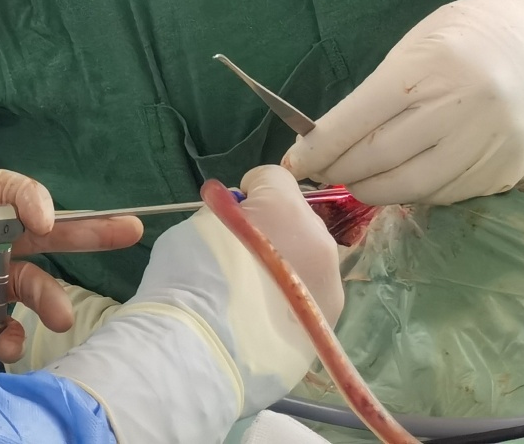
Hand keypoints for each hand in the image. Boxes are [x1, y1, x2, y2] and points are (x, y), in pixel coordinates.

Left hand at [0, 168, 140, 378]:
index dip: (26, 197)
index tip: (44, 221)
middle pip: (30, 232)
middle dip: (80, 230)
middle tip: (129, 227)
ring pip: (28, 285)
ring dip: (50, 298)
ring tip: (61, 319)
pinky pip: (7, 328)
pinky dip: (16, 338)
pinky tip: (8, 348)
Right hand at [45, 166, 342, 443]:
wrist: (206, 346)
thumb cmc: (194, 277)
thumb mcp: (199, 225)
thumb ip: (225, 214)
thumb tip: (237, 220)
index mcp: (283, 204)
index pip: (271, 177)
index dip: (247, 194)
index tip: (228, 215)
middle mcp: (318, 236)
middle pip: (296, 217)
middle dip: (272, 228)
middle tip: (240, 256)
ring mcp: (330, 280)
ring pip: (308, 256)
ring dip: (286, 264)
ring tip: (253, 294)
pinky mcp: (329, 318)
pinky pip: (309, 291)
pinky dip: (291, 297)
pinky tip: (266, 316)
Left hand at [285, 0, 523, 204]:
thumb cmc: (476, 33)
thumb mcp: (422, 41)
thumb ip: (382, 88)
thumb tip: (332, 136)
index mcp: (432, 66)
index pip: (360, 119)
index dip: (321, 147)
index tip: (294, 162)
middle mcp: (463, 107)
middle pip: (382, 158)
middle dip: (341, 170)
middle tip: (321, 171)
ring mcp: (490, 144)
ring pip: (412, 186)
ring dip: (373, 189)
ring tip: (355, 179)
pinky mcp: (508, 171)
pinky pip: (445, 193)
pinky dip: (413, 192)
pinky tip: (399, 179)